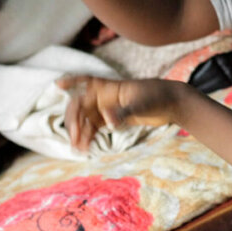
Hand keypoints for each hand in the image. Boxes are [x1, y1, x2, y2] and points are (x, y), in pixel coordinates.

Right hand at [58, 76, 188, 152]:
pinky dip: (89, 137)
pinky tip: (86, 148)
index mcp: (111, 87)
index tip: (57, 85)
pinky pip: (95, 127)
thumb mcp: (142, 104)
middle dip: (74, 121)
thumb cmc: (158, 97)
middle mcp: (106, 96)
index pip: (86, 81)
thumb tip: (107, 122)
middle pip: (81, 106)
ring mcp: (109, 108)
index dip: (71, 82)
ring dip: (80, 133)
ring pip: (86, 120)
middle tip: (75, 138)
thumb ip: (124, 112)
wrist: (173, 104)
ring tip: (78, 149)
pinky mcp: (114, 119)